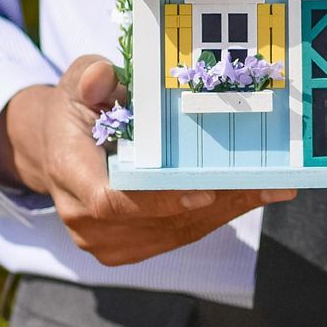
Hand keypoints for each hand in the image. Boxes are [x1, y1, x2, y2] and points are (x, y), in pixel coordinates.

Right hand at [0, 55, 294, 265]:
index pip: (110, 200)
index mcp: (69, 174)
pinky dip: (215, 216)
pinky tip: (250, 194)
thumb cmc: (76, 111)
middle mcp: (84, 219)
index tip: (204, 192)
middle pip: (156, 220)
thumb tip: (102, 77)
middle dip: (213, 200)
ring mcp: (106, 242)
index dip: (158, 201)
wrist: (57, 150)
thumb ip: (88, 79)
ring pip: (175, 232)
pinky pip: (179, 236)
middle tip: (263, 180)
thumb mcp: (75, 84)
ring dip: (224, 210)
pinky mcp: (130, 248)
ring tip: (269, 185)